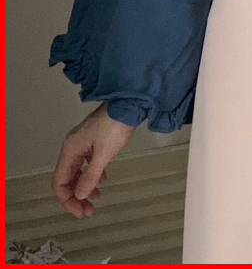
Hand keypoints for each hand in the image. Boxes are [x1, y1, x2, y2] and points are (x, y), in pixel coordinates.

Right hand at [51, 101, 136, 217]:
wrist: (129, 102)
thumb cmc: (115, 128)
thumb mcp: (104, 153)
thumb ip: (91, 175)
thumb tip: (79, 195)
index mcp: (70, 150)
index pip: (59, 182)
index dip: (67, 200)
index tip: (81, 212)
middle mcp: (72, 147)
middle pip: (67, 178)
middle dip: (76, 196)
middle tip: (90, 210)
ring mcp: (83, 143)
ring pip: (78, 171)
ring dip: (85, 186)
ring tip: (97, 198)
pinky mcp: (94, 140)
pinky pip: (87, 162)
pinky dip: (92, 174)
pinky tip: (103, 180)